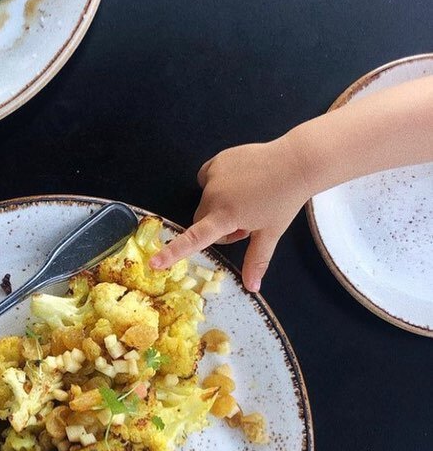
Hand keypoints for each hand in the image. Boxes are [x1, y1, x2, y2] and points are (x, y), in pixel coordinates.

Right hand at [150, 136, 311, 291]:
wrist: (296, 162)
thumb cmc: (285, 201)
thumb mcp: (270, 233)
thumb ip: (256, 260)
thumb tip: (252, 288)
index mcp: (227, 216)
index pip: (195, 238)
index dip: (173, 252)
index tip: (154, 263)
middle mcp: (214, 196)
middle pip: (202, 220)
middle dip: (216, 225)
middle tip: (245, 222)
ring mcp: (214, 176)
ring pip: (205, 200)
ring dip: (219, 204)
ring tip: (247, 197)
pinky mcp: (217, 161)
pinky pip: (208, 179)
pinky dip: (218, 183)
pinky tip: (239, 181)